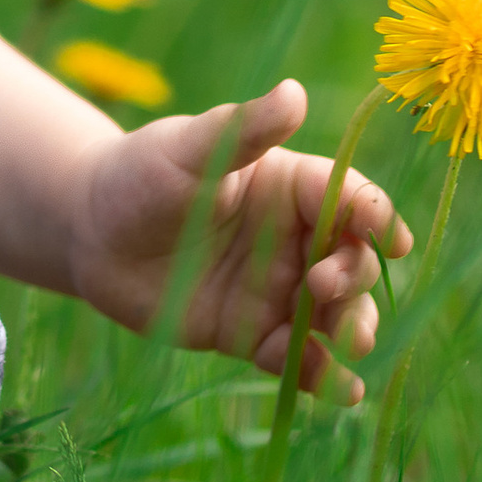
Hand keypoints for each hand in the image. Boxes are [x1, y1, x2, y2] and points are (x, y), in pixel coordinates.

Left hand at [66, 80, 408, 397]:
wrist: (90, 233)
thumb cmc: (140, 174)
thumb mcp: (188, 147)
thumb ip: (243, 130)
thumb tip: (295, 92)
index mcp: (290, 186)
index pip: (350, 198)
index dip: (376, 218)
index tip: (391, 240)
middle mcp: (295, 240)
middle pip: (354, 261)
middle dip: (356, 277)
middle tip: (322, 289)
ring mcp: (277, 291)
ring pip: (337, 316)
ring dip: (352, 331)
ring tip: (348, 345)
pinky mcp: (253, 336)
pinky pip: (298, 360)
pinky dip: (323, 376)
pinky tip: (337, 389)